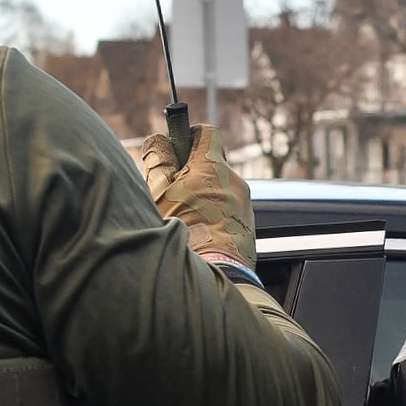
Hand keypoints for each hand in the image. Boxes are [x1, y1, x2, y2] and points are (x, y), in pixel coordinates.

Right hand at [134, 124, 256, 267]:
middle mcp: (233, 181)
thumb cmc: (184, 235)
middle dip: (192, 174)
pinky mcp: (248, 224)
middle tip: (173, 194)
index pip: (207, 133)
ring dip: (203, 197)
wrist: (215, 272)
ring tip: (186, 220)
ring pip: (219, 190)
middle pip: (211, 165)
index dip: (189, 137)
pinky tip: (200, 234)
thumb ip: (158, 160)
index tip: (177, 151)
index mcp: (212, 167)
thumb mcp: (159, 194)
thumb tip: (159, 141)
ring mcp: (244, 203)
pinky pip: (228, 210)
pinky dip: (214, 215)